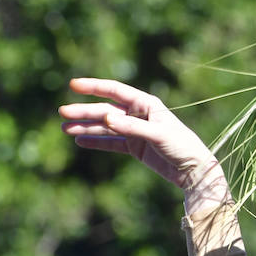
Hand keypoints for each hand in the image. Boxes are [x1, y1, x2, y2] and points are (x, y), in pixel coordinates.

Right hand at [60, 77, 218, 189]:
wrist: (193, 170)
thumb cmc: (181, 146)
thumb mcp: (158, 135)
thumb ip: (132, 127)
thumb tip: (106, 119)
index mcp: (146, 104)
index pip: (115, 91)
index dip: (94, 86)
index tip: (73, 85)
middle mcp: (138, 115)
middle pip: (105, 111)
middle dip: (84, 112)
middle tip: (62, 113)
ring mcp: (135, 131)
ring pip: (105, 127)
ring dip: (86, 128)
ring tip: (64, 129)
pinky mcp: (135, 147)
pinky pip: (111, 143)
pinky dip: (96, 142)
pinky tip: (80, 140)